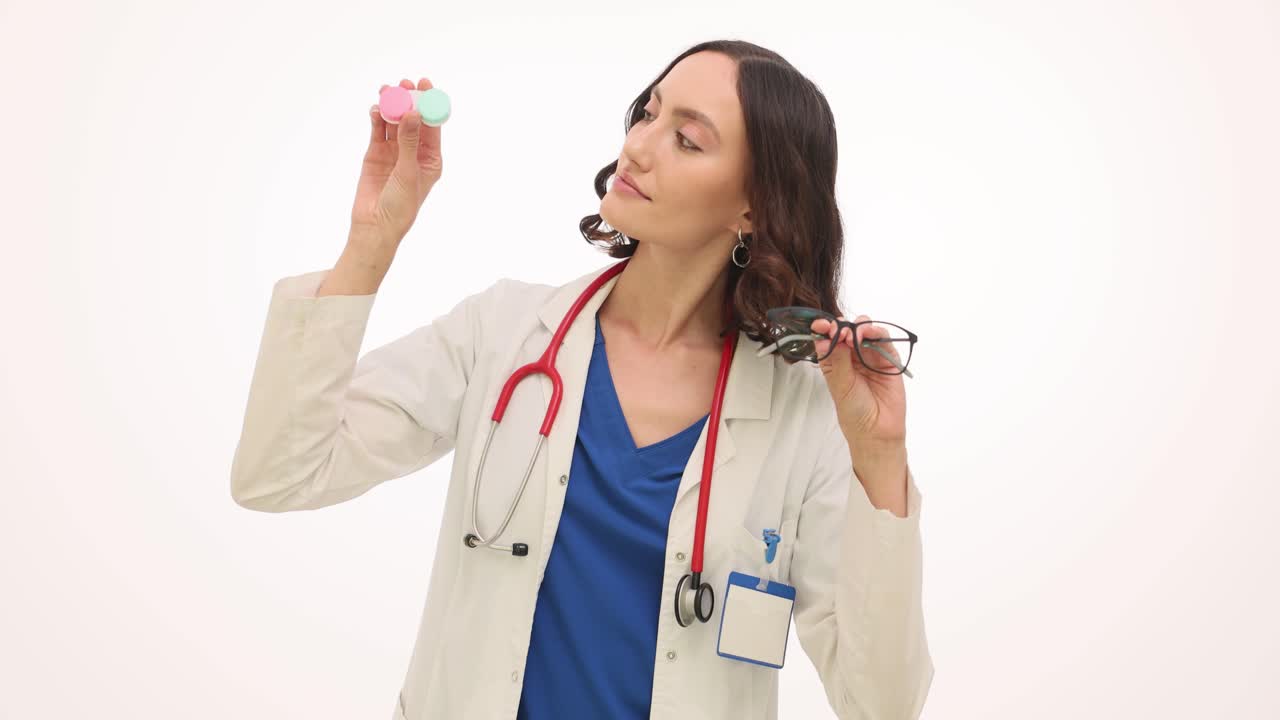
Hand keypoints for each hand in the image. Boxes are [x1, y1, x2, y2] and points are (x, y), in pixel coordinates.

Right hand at [351, 77, 443, 244]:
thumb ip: (409, 142)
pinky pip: (377, 131)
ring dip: (392, 106)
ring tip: (387, 90)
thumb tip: (413, 113)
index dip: (429, 104)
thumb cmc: (401, 205)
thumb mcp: (408, 172)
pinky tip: (376, 108)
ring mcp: (394, 152)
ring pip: (394, 123)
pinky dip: (376, 119)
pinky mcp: (375, 154)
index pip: (432, 126)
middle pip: (413, 120)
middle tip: (405, 83)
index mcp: (430, 159)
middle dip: (409, 100)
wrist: (375, 225)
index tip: (425, 85)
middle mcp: (413, 152)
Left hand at [813, 315, 907, 451]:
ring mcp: (871, 356)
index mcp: (834, 362)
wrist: (877, 430)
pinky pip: (884, 340)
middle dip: (841, 326)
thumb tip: (832, 336)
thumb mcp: (840, 385)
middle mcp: (852, 356)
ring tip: (852, 337)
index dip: (824, 329)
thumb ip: (837, 360)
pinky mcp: (889, 359)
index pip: (828, 339)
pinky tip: (865, 336)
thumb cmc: (853, 411)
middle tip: (837, 331)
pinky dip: (875, 332)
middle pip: (847, 331)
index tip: (820, 325)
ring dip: (858, 328)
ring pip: (866, 331)